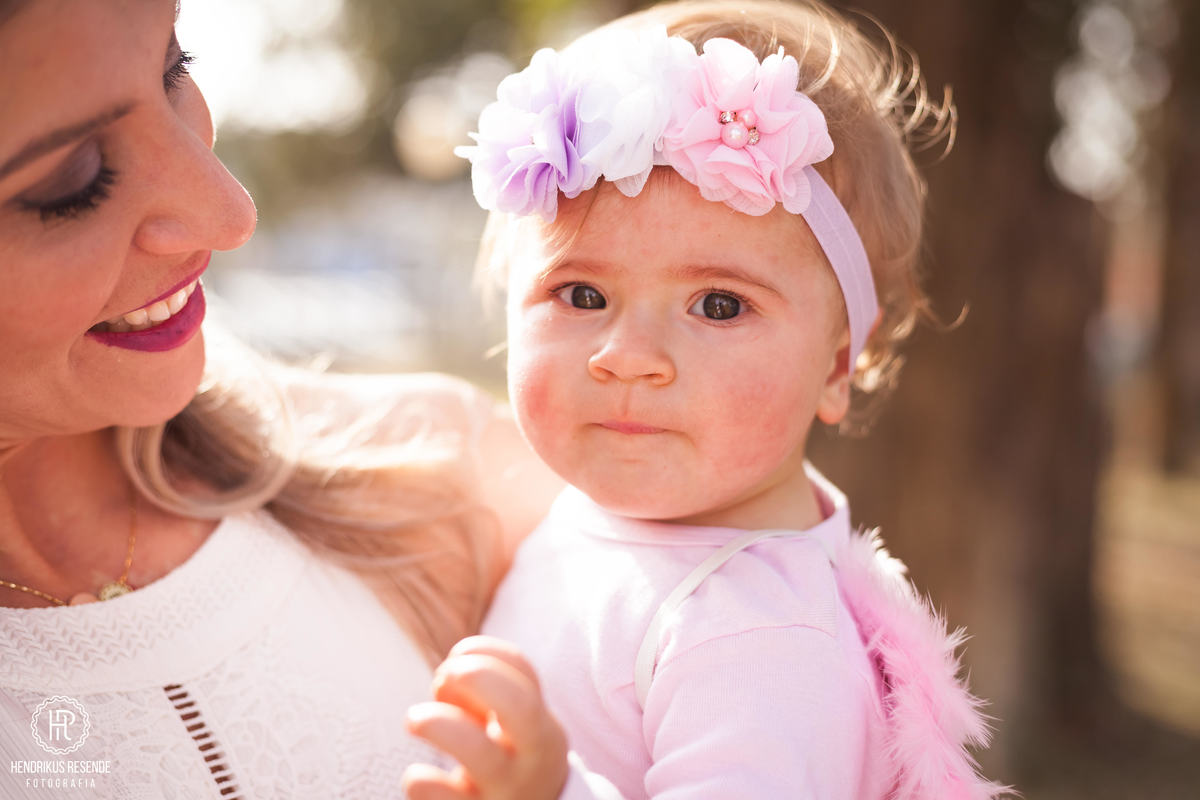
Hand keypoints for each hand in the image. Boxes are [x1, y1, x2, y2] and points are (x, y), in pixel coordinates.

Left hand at [403, 636, 568, 799]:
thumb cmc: (507, 761)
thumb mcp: (510, 728)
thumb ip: (484, 694)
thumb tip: (444, 677)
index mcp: (541, 728)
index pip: (524, 673)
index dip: (487, 652)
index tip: (456, 655)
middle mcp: (529, 760)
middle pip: (519, 707)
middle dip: (480, 676)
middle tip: (445, 674)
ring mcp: (502, 792)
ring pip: (478, 752)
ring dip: (439, 722)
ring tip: (415, 719)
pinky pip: (442, 798)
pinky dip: (423, 782)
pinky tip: (419, 777)